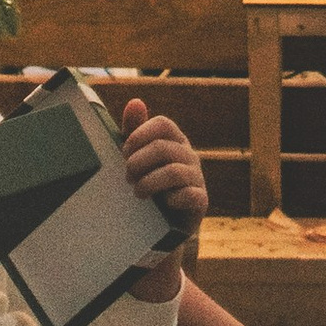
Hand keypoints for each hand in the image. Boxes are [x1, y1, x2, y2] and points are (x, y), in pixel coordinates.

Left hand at [117, 96, 207, 233]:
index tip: (124, 152)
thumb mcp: (138, 156)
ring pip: (173, 172)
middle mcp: (189, 155)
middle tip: (127, 177)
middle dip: (138, 162)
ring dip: (149, 183)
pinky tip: (162, 204)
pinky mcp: (201, 200)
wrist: (163, 224)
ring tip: (138, 192)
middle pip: (162, 148)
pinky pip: (189, 195)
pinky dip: (171, 200)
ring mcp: (197, 177)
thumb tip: (135, 102)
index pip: (162, 124)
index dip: (139, 135)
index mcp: (174, 140)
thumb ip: (134, 129)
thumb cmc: (150, 182)